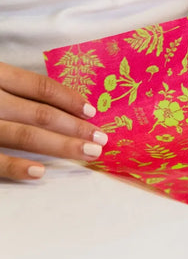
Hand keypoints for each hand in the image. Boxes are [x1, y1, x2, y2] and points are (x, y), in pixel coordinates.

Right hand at [0, 62, 107, 180]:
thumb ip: (14, 86)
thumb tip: (58, 103)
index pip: (40, 87)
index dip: (69, 99)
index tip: (92, 112)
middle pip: (40, 113)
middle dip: (75, 127)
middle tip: (102, 138)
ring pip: (25, 136)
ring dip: (61, 146)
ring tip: (89, 153)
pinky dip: (16, 167)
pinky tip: (40, 172)